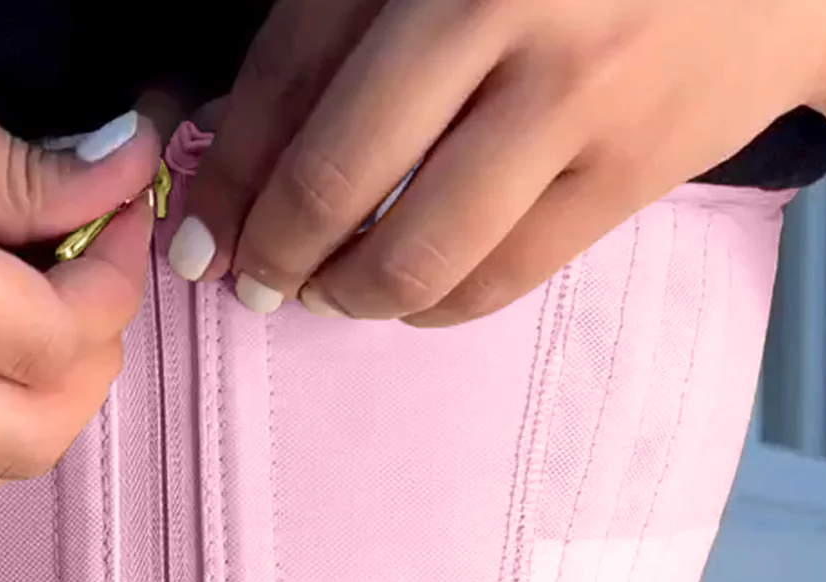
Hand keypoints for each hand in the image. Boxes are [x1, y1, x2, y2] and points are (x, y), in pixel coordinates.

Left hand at [173, 0, 825, 326]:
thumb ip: (347, 22)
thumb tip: (241, 144)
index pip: (292, 68)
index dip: (229, 166)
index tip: (197, 230)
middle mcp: (502, 9)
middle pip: (340, 173)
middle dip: (273, 248)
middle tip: (251, 280)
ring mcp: (575, 97)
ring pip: (418, 247)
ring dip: (347, 292)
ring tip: (325, 293)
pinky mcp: (629, 172)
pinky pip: (501, 276)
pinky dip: (433, 307)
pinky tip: (405, 300)